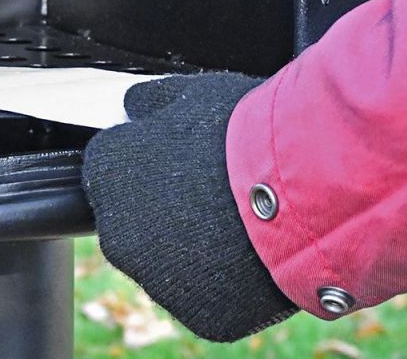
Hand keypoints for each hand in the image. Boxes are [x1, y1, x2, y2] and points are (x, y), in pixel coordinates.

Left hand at [81, 72, 296, 341]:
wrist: (298, 191)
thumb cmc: (242, 133)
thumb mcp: (189, 93)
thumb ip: (149, 102)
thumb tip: (133, 106)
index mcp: (110, 173)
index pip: (108, 164)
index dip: (144, 155)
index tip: (174, 152)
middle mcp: (119, 233)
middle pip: (130, 219)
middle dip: (160, 205)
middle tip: (208, 186)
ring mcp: (157, 280)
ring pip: (166, 260)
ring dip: (189, 243)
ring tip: (236, 216)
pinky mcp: (199, 313)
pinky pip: (205, 293)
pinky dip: (222, 277)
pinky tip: (249, 250)